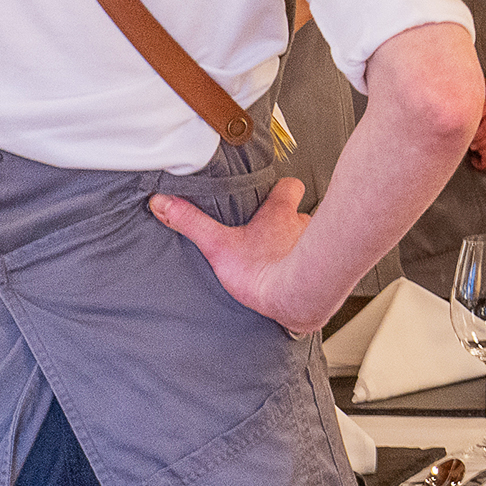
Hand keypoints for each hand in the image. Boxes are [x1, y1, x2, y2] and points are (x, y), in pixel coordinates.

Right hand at [150, 177, 333, 331]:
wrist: (294, 299)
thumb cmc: (261, 272)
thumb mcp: (218, 245)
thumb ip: (191, 223)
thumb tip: (163, 202)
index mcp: (280, 211)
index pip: (290, 186)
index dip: (281, 188)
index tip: (269, 193)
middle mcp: (301, 224)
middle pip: (299, 211)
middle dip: (286, 218)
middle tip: (268, 228)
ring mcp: (314, 245)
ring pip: (309, 235)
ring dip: (296, 242)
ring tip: (279, 253)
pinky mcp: (321, 268)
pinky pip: (315, 259)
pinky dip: (305, 263)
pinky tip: (292, 273)